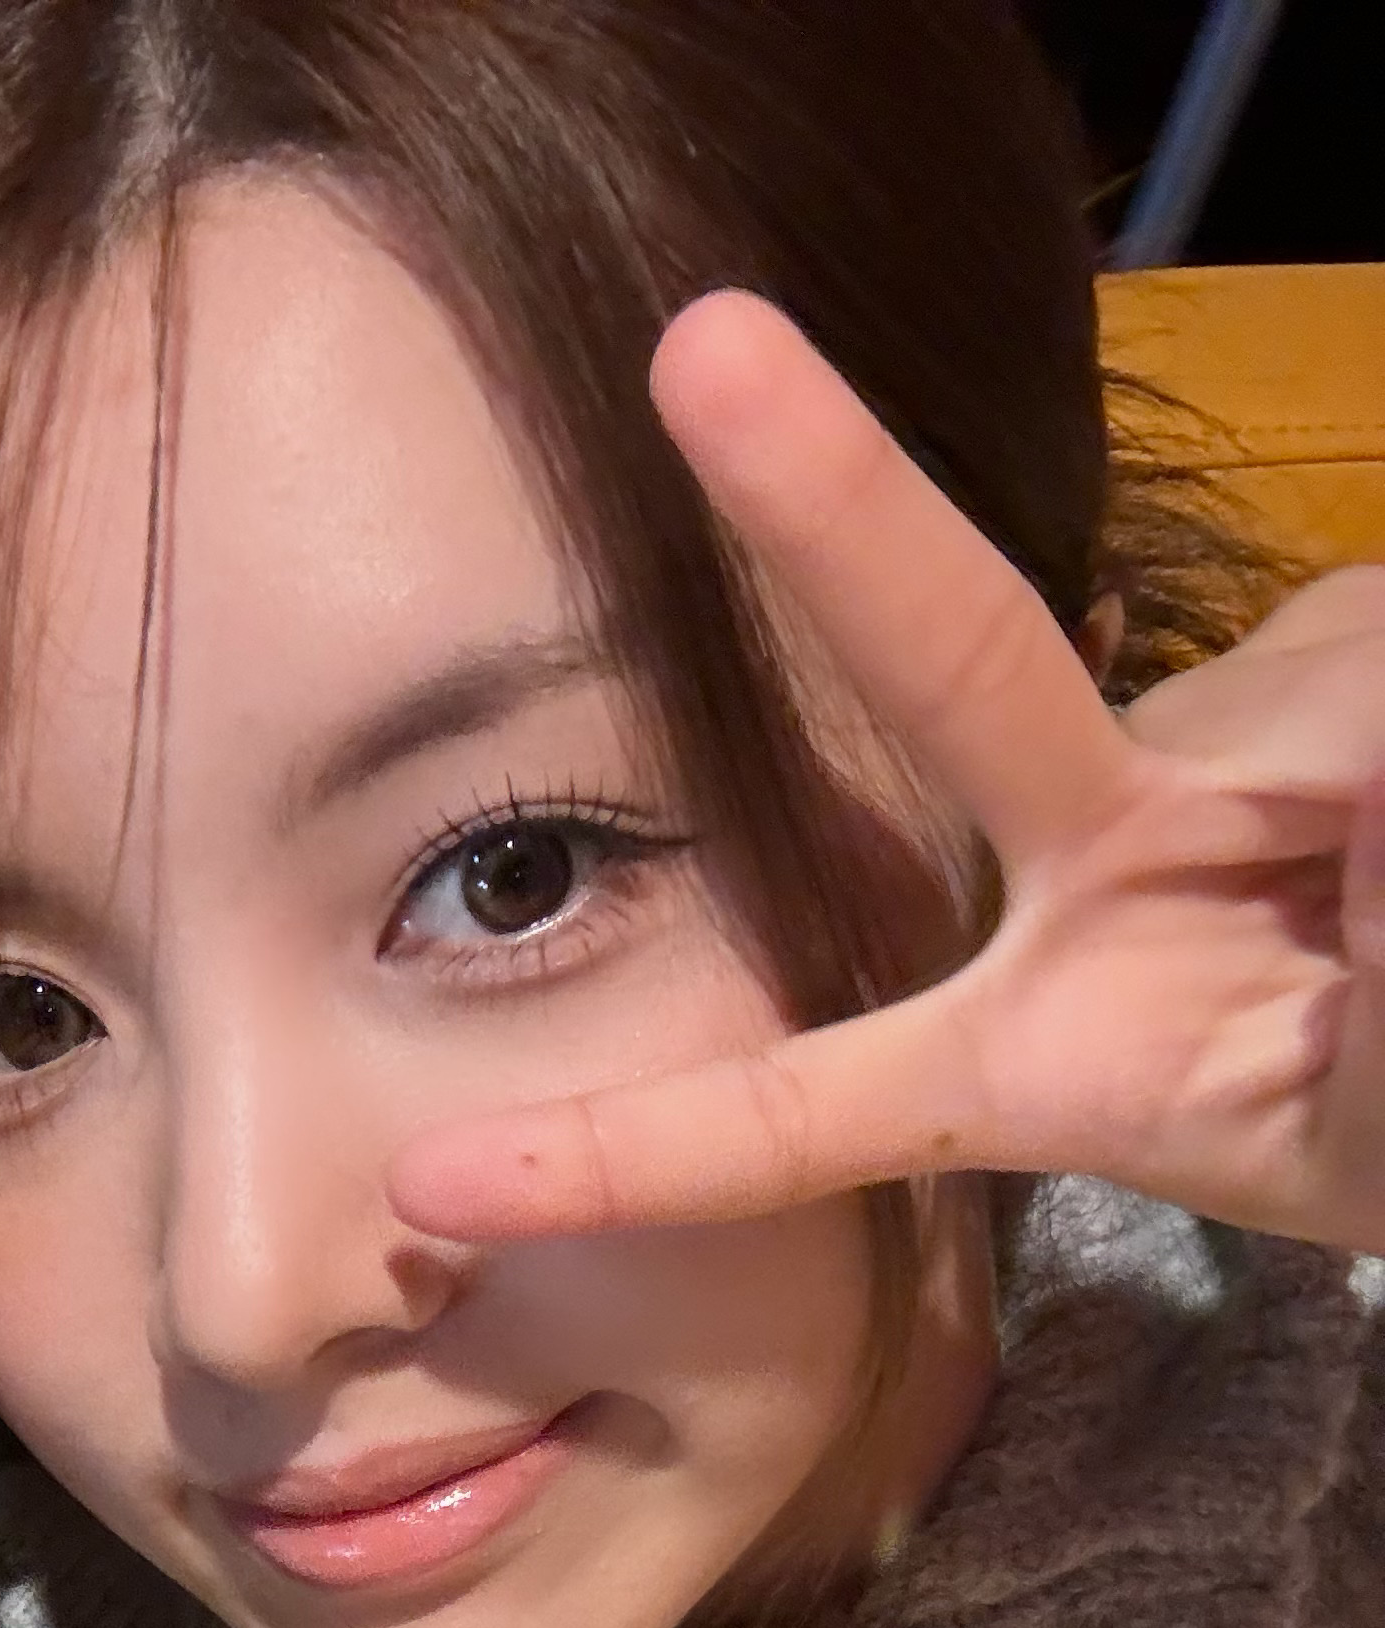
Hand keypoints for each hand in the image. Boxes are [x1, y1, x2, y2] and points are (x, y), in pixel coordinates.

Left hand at [387, 291, 1384, 1261]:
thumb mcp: (1341, 1133)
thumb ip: (1339, 1035)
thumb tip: (1349, 806)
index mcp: (1038, 1056)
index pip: (804, 1108)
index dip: (631, 1151)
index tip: (432, 1183)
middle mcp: (1092, 868)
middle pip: (950, 663)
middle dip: (830, 505)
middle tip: (698, 349)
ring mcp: (1219, 743)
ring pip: (1276, 695)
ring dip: (1366, 775)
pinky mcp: (1348, 646)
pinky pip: (1379, 657)